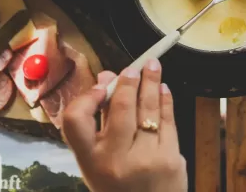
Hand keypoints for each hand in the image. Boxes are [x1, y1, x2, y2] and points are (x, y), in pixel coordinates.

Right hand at [62, 59, 187, 191]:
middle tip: (135, 67)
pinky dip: (166, 101)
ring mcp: (145, 159)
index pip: (75, 121)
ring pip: (149, 110)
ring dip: (152, 83)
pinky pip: (168, 121)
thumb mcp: (99, 163)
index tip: (100, 85)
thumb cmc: (120, 185)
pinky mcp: (170, 158)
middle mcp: (115, 160)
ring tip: (153, 66)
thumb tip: (106, 80)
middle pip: (121, 109)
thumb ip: (101, 122)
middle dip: (129, 82)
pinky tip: (163, 89)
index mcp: (90, 161)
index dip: (86, 98)